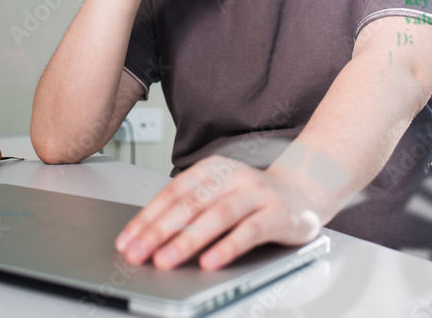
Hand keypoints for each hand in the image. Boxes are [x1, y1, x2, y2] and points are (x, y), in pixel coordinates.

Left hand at [114, 155, 325, 270]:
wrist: (304, 190)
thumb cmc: (252, 197)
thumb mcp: (218, 194)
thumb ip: (190, 209)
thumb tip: (148, 237)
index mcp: (212, 169)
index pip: (172, 193)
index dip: (146, 217)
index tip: (126, 241)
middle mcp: (232, 177)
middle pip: (189, 205)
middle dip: (159, 231)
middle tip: (137, 253)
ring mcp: (256, 193)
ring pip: (216, 217)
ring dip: (187, 240)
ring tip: (165, 260)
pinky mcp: (277, 214)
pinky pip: (249, 232)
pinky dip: (227, 247)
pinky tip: (210, 262)